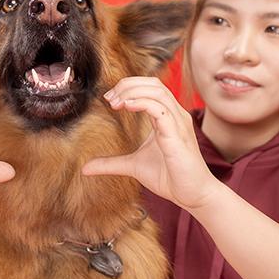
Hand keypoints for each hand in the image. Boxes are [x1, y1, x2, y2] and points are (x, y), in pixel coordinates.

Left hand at [82, 77, 218, 211]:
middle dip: (128, 85)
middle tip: (109, 99)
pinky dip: (141, 103)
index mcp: (168, 117)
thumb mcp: (133, 166)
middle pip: (153, 84)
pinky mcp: (177, 135)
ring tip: (115, 103)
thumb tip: (85, 168)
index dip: (129, 87)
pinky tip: (126, 106)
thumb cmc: (170, 178)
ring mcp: (178, 123)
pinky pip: (160, 110)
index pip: (151, 87)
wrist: (193, 195)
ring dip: (132, 92)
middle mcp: (175, 115)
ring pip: (157, 91)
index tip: (110, 99)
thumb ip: (111, 164)